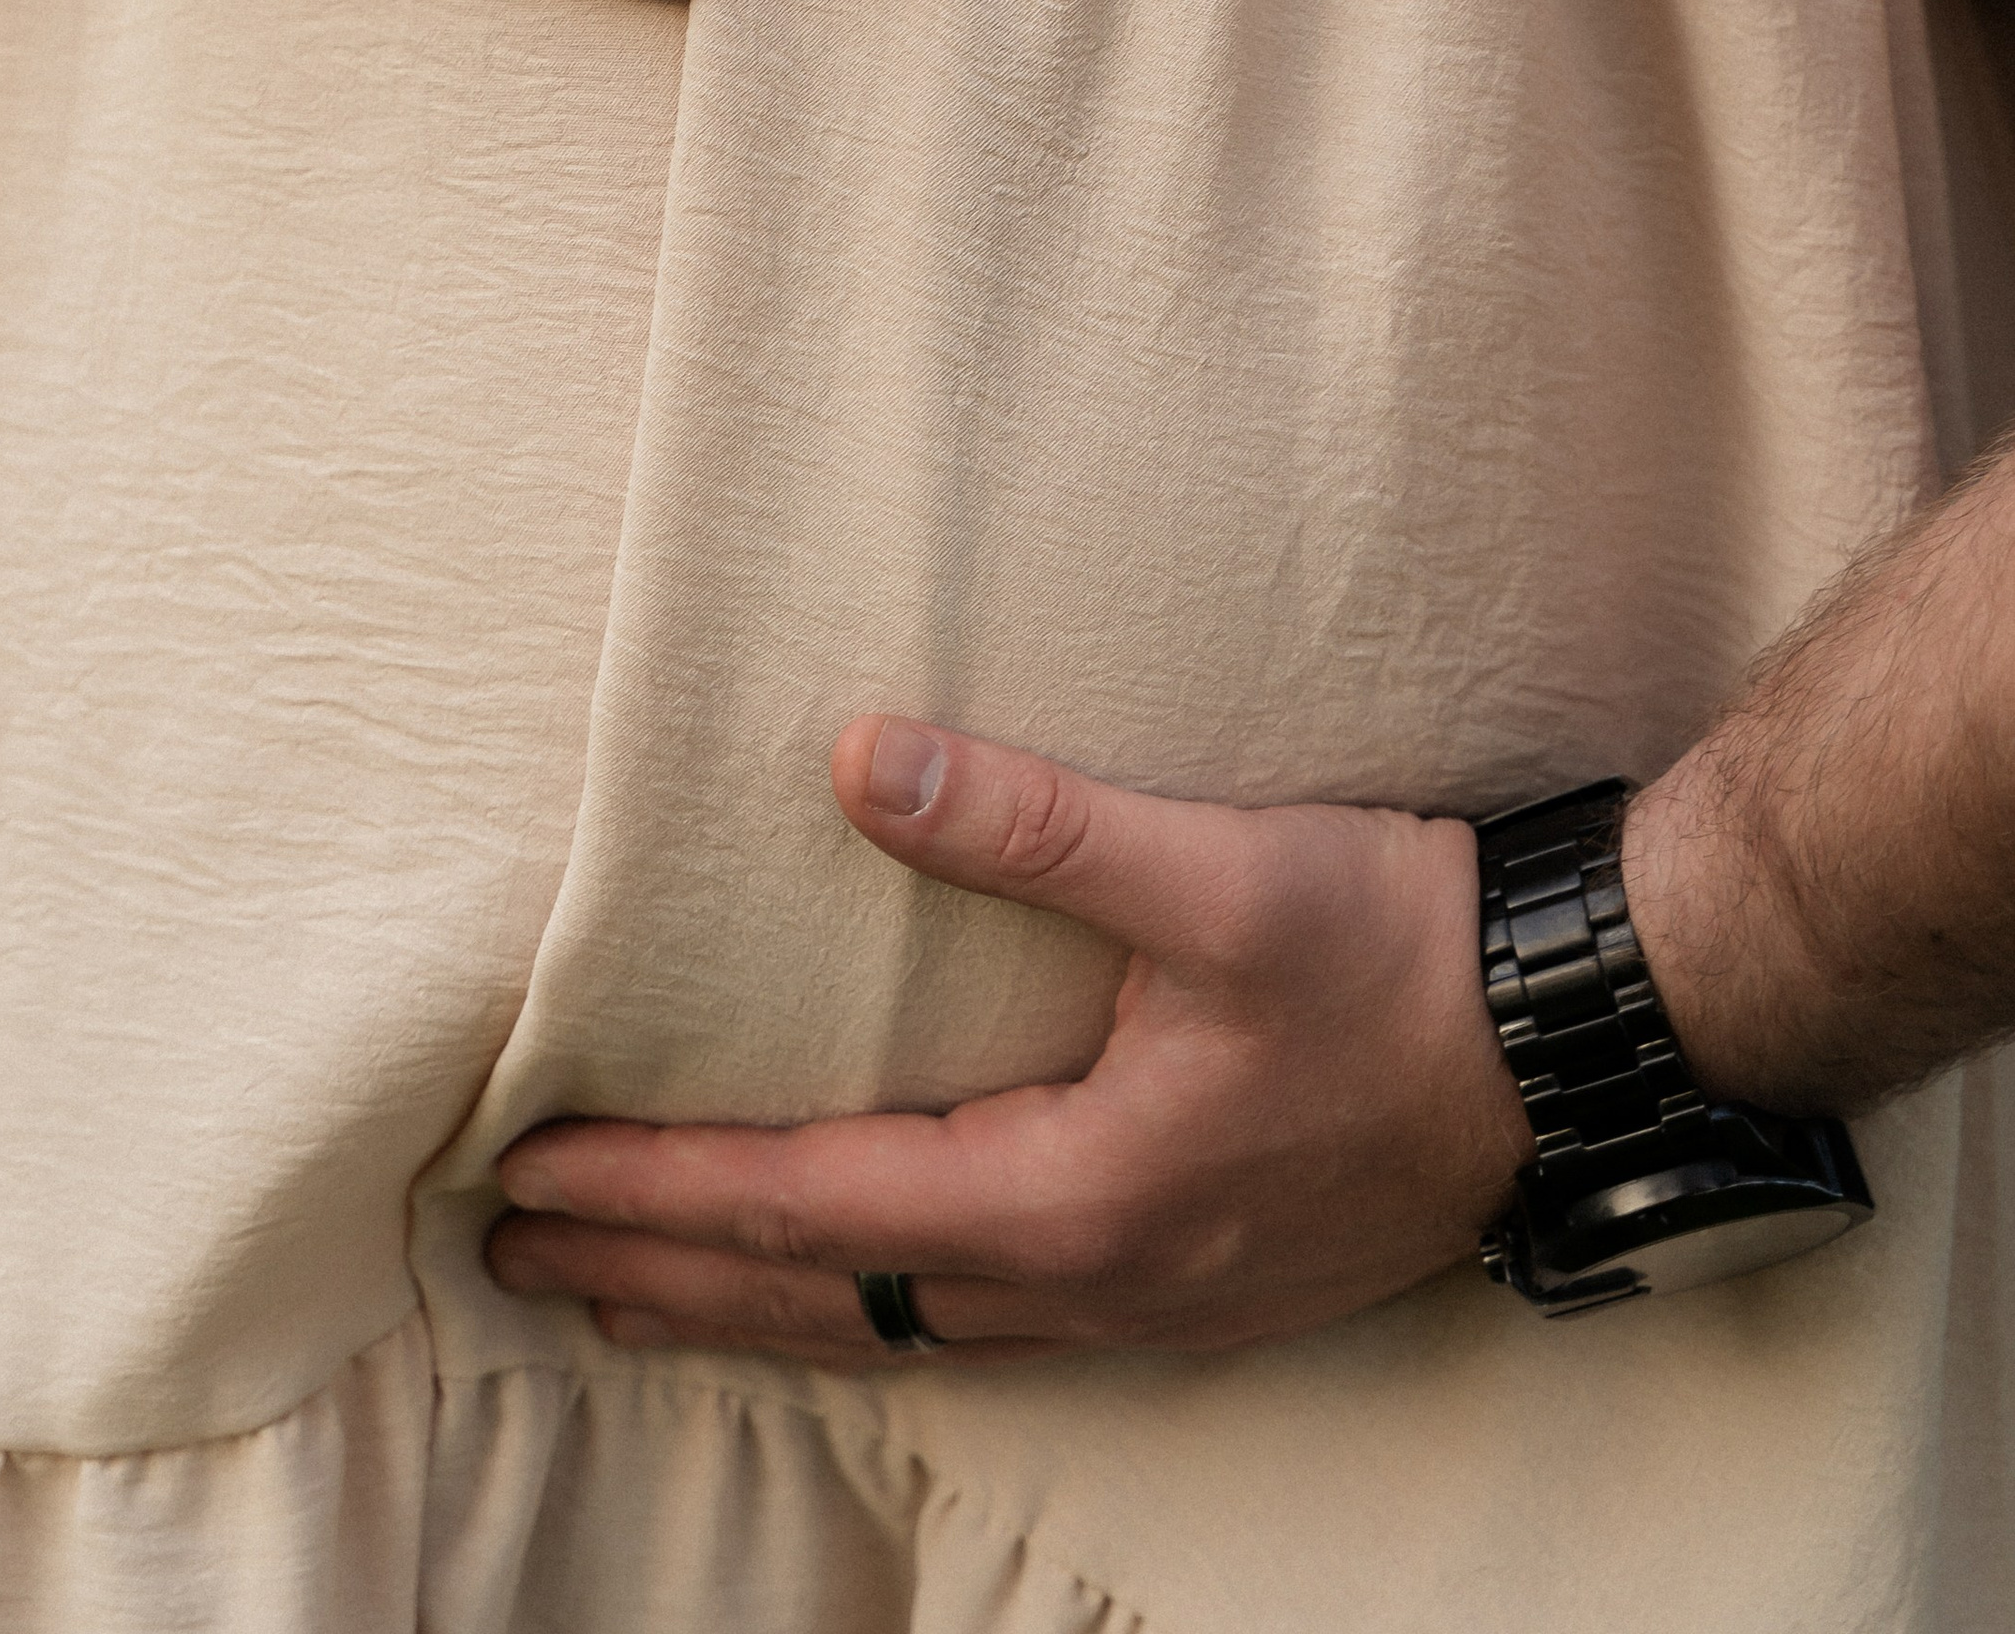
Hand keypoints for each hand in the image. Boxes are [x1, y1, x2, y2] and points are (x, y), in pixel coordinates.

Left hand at [489, 714, 1532, 1355]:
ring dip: (756, 1308)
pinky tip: (855, 1289)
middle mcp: (1094, 1281)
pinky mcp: (1194, 1287)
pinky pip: (980, 1327)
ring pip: (901, 1328)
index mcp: (1076, 1194)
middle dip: (663, 1278)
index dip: (655, 1191)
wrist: (1574, 1041)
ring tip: (638, 1294)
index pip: (809, 1209)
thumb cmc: (1400, 952)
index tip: (523, 1177)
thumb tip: (851, 763)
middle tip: (515, 1264)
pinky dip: (872, 1313)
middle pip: (827, 1301)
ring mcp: (1148, 1303)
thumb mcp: (1217, 871)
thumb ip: (1028, 825)